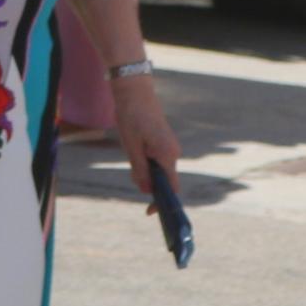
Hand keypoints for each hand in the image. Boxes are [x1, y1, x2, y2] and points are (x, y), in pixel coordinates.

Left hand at [111, 69, 181, 199]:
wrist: (135, 92)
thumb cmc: (131, 117)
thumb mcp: (131, 147)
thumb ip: (140, 170)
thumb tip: (147, 191)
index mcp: (167, 155)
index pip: (171, 188)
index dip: (163, 202)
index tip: (150, 212)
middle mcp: (174, 153)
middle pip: (164, 180)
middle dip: (149, 185)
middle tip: (132, 175)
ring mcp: (171, 147)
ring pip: (160, 170)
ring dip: (146, 173)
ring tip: (132, 153)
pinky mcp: (165, 143)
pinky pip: (158, 161)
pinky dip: (147, 164)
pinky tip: (136, 151)